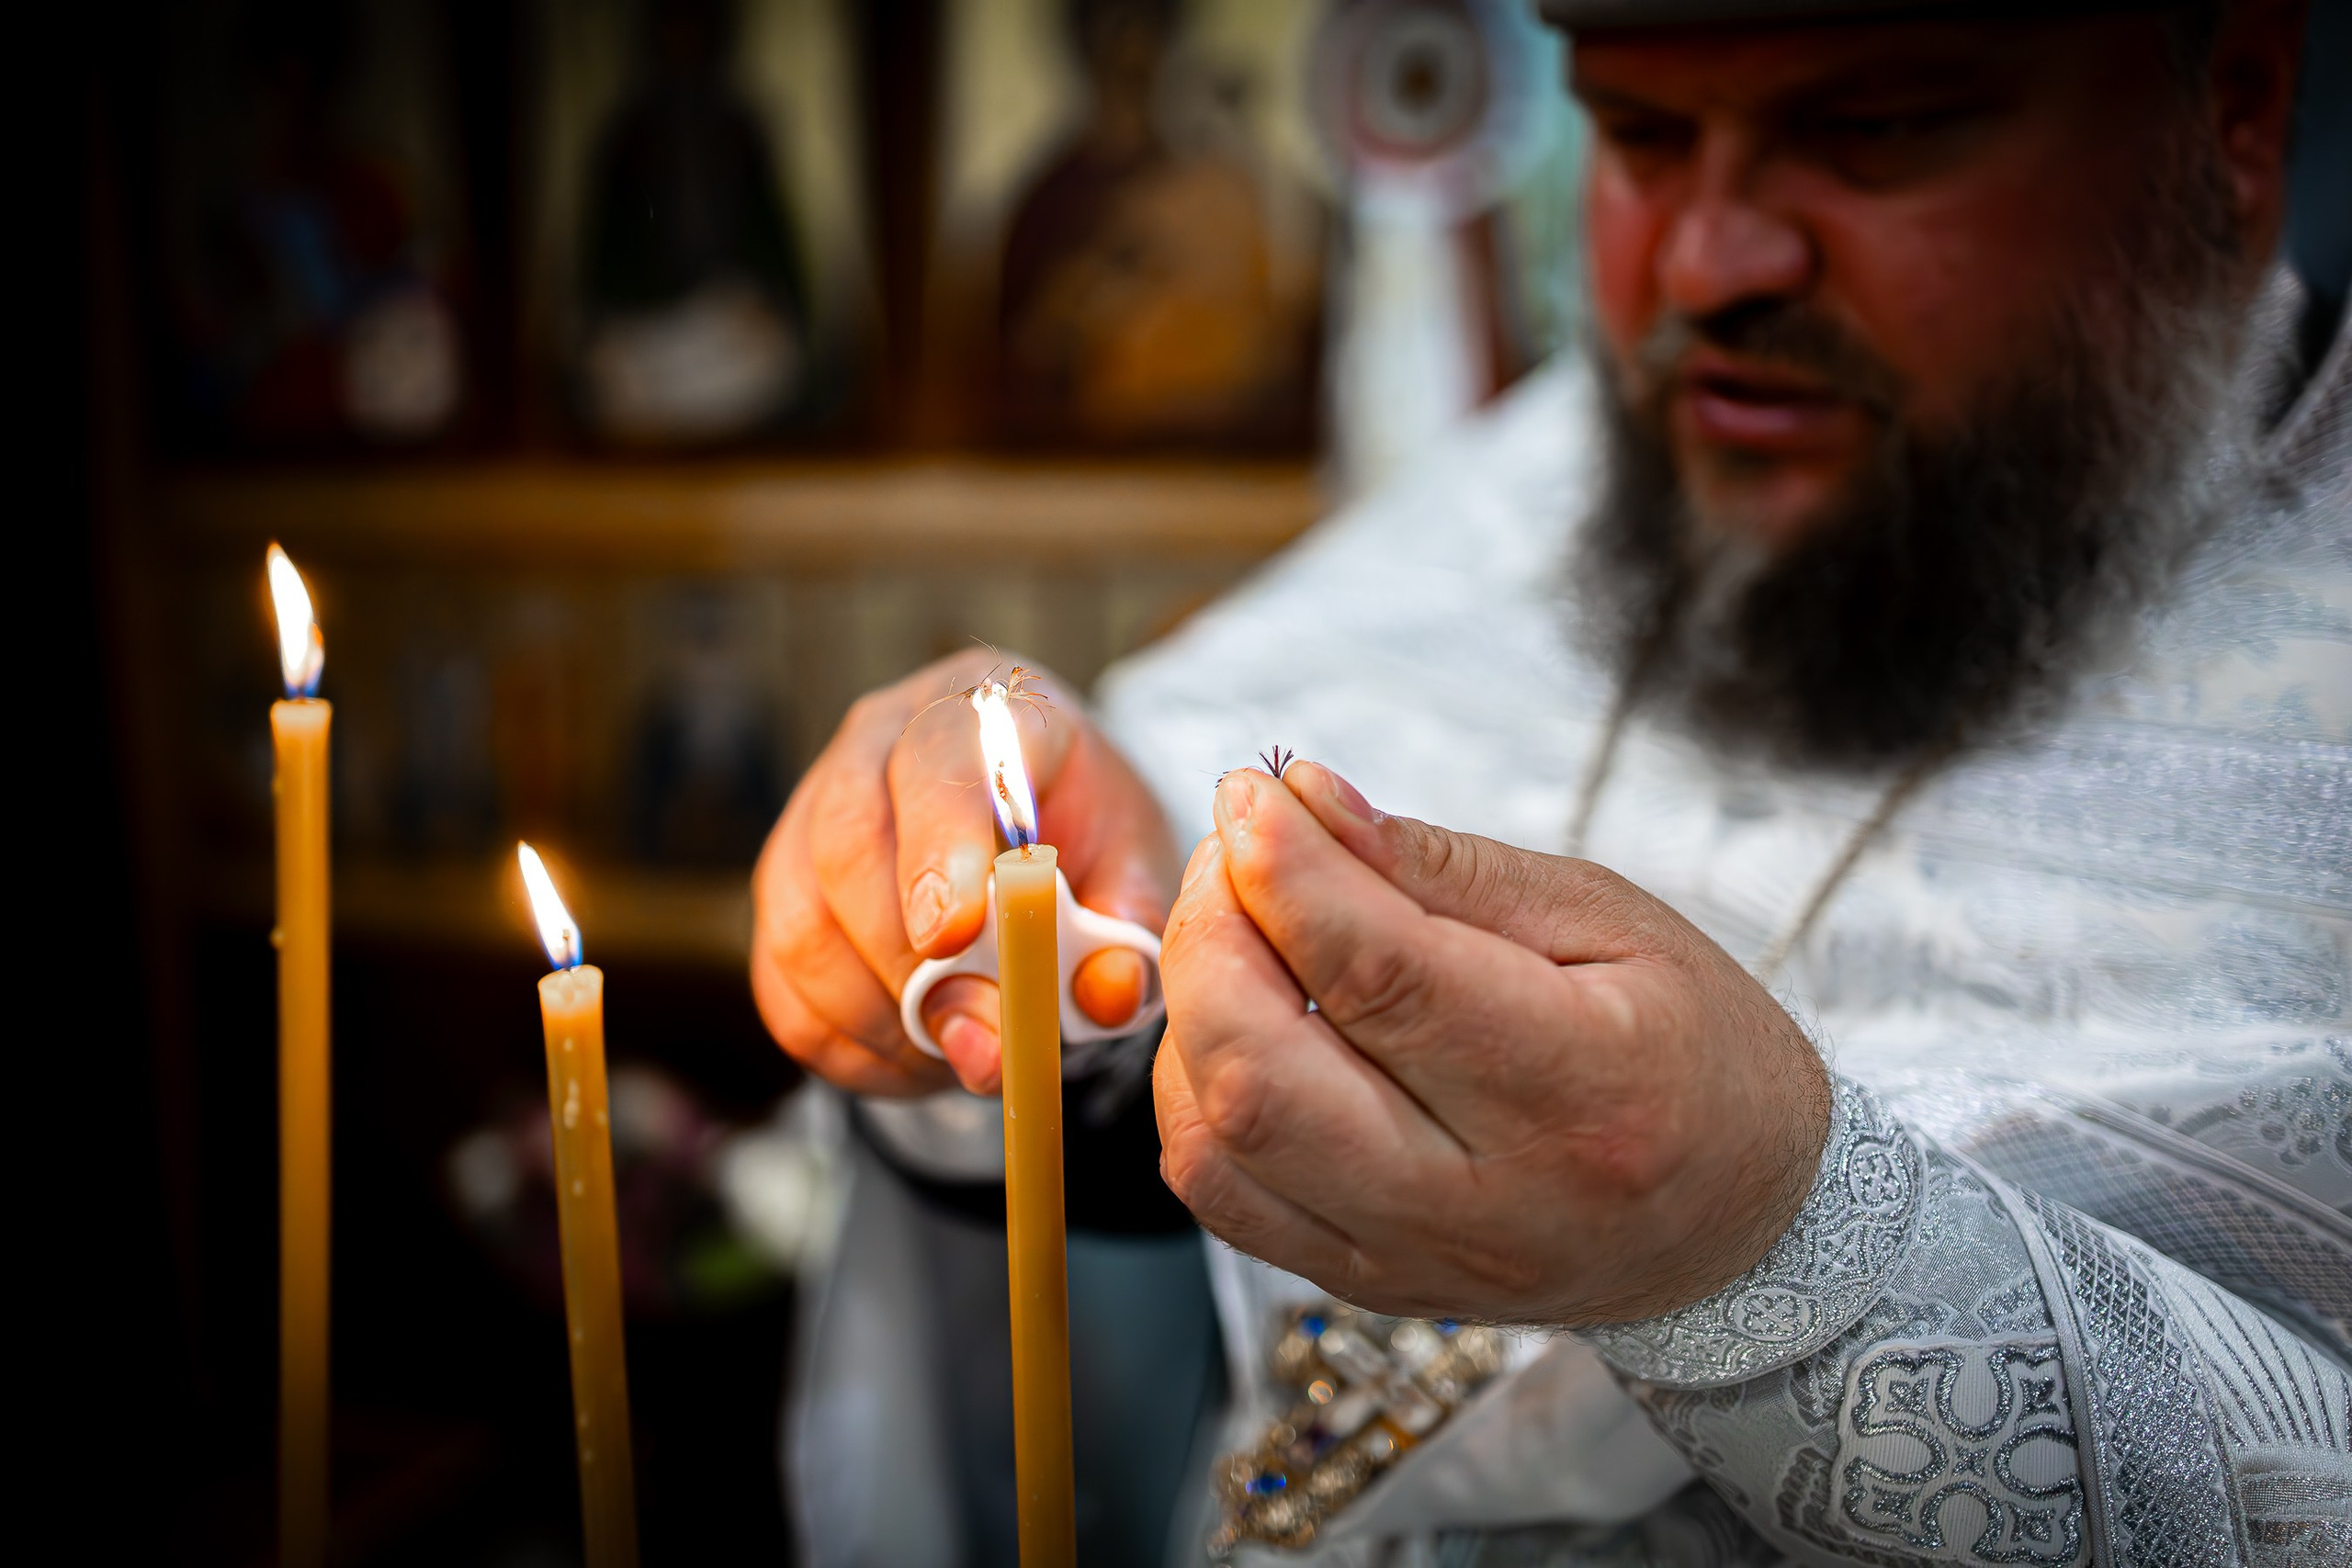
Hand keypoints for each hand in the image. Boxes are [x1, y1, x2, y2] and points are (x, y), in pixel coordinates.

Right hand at [752, 650, 1178, 1095]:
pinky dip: (845, 1041)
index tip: (954, 934)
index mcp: (982, 714)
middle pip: (845, 839)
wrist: (1045, 825)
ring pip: (799, 919)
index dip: (938, 847)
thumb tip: (1102, 996)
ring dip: (875, 1011)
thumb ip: (1126, 928)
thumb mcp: (1136, 866)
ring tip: (954, 1050)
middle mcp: (878, 746)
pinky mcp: (783, 889)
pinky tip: (911, 1056)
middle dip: (900, 952)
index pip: (939, 756)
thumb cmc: (1089, 836)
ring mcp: (813, 813)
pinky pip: (781, 980)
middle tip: (968, 1030)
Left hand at [1153, 761, 1830, 1323]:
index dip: (1286, 872)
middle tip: (1235, 857)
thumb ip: (1440, 863)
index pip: (1379, 977)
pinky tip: (1236, 1022)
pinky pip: (1221, 1195)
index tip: (1252, 796)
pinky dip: (1195, 1091)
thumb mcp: (1605, 917)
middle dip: (1210, 937)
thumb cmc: (1689, 1051)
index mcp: (1582, 1090)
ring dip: (1189, 1013)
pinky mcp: (1363, 1283)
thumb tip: (1301, 801)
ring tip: (1236, 930)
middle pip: (1264, 1077)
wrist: (1740, 1225)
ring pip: (1220, 1144)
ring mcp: (1414, 1259)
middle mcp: (1487, 1201)